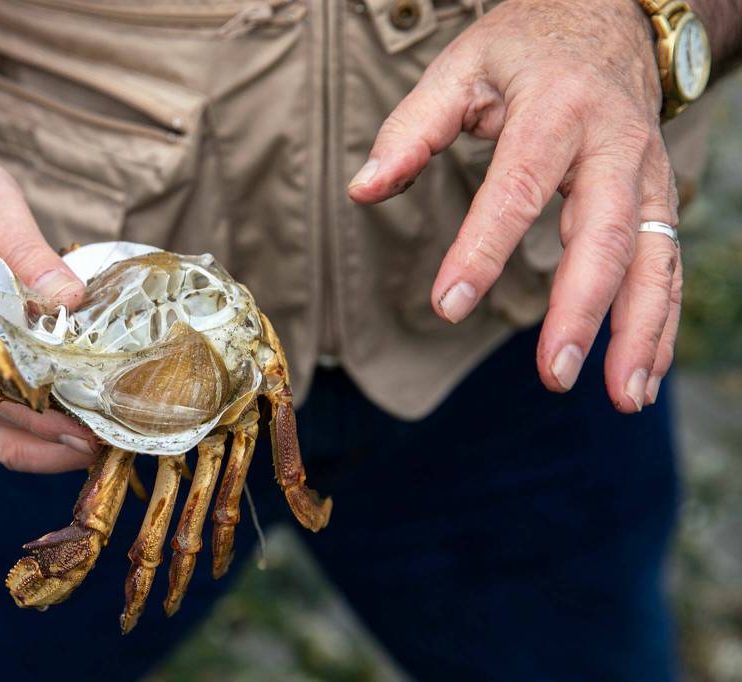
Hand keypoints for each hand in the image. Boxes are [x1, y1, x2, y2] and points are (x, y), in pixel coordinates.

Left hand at [349, 0, 681, 412]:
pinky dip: (660, 320)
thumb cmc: (525, 47)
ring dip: (640, 331)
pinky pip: (667, 263)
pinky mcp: (659, 196)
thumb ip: (411, 129)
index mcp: (555, 109)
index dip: (483, 250)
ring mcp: (646, 173)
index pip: (516, 188)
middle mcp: (612, 144)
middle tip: (552, 374)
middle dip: (581, 309)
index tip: (447, 306)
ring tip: (622, 396)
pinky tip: (642, 373)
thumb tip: (364, 189)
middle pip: (603, 234)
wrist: (610, 17)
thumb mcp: (461, 67)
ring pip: (652, 259)